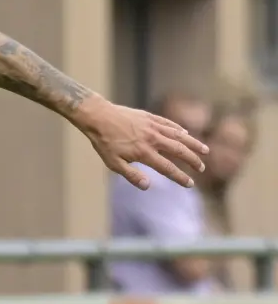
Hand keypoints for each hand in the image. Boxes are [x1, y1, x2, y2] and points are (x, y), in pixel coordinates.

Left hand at [74, 97, 208, 188]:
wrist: (98, 116)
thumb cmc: (104, 142)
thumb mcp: (113, 163)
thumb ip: (131, 175)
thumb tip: (148, 186)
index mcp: (144, 153)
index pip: (168, 168)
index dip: (180, 177)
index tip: (190, 184)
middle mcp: (153, 139)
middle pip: (179, 151)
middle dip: (193, 160)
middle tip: (202, 168)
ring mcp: (153, 127)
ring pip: (179, 135)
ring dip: (193, 143)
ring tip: (205, 151)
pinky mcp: (150, 117)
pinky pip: (169, 124)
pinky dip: (178, 129)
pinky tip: (185, 133)